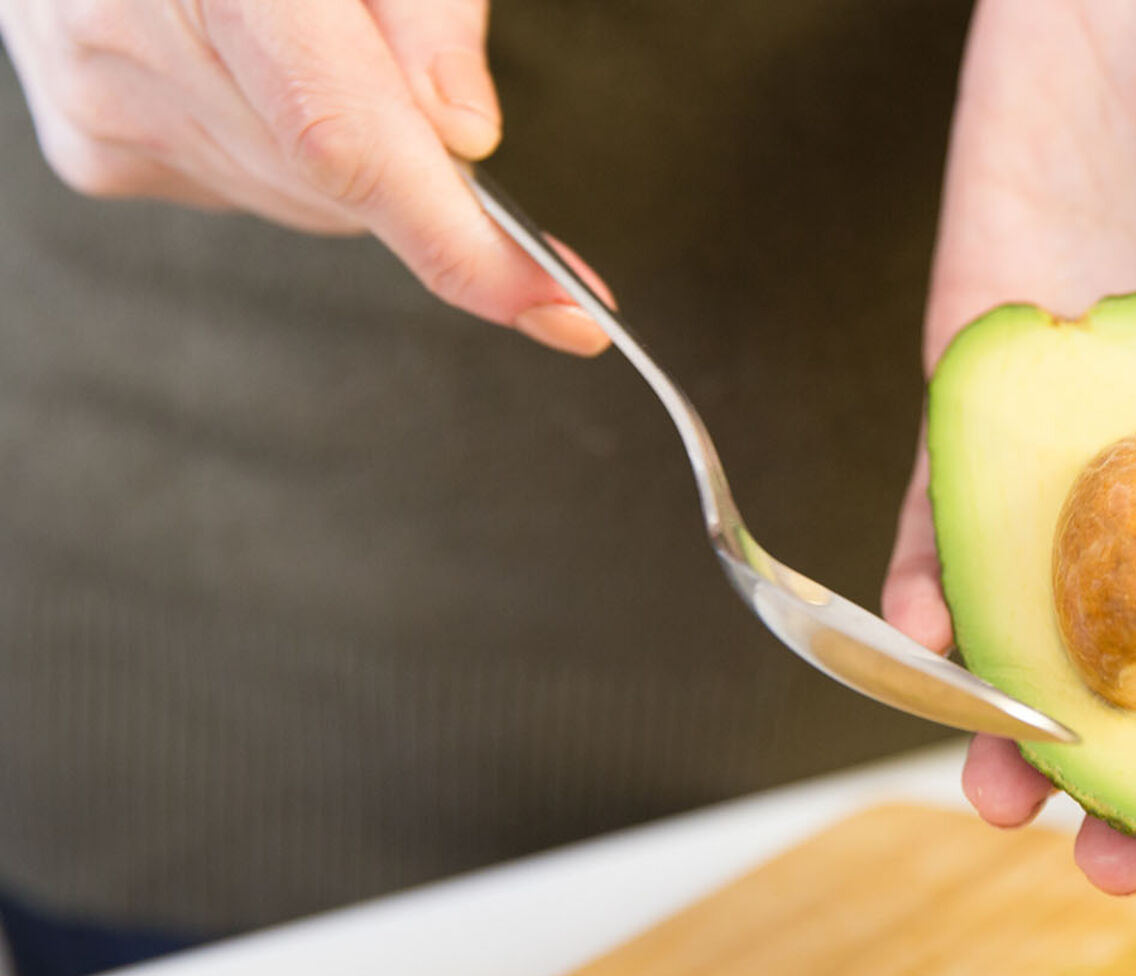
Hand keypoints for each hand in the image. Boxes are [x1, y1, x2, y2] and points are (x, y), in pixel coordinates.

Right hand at [0, 0, 609, 353]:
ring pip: (303, 202)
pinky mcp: (97, 151)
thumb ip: (428, 16)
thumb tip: (465, 140)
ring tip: (307, 33)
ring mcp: (102, 102)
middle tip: (404, 67)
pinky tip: (257, 65)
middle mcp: (135, 36)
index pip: (349, 140)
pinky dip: (286, 151)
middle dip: (413, 155)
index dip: (461, 242)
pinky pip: (247, 192)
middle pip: (338, 183)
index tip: (562, 311)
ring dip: (348, 153)